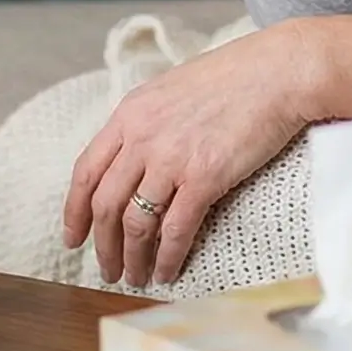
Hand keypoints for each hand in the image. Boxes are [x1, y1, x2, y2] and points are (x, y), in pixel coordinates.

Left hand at [61, 25, 322, 287]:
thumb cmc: (234, 77)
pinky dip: (167, 257)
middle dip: (102, 245)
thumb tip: (136, 159)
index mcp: (130, 114)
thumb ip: (147, 122)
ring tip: (135, 279)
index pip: (86, 171)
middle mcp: (142, 137)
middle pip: (105, 205)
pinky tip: (167, 272)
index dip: (75, 210)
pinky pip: (176, 229)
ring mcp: (171, 158)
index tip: (73, 237)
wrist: (278, 72)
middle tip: (106, 270)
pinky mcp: (204, 177)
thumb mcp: (172, 90)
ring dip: (132, 258)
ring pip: (136, 223)